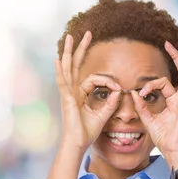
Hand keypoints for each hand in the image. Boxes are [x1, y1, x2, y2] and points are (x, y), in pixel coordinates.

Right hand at [55, 31, 121, 150]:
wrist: (77, 145)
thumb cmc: (87, 134)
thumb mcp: (103, 116)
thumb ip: (111, 104)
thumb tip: (119, 91)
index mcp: (79, 95)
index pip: (93, 79)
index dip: (108, 81)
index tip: (119, 88)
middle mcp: (72, 92)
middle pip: (75, 65)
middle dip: (80, 49)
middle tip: (86, 33)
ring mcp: (68, 95)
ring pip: (68, 68)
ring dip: (69, 52)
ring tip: (70, 36)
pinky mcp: (67, 100)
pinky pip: (63, 82)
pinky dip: (60, 70)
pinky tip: (58, 59)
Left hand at [130, 42, 177, 166]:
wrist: (171, 150)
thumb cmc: (163, 138)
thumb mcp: (148, 120)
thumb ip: (141, 106)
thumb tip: (132, 93)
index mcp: (174, 100)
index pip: (162, 83)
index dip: (149, 85)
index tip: (139, 94)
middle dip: (177, 58)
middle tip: (168, 44)